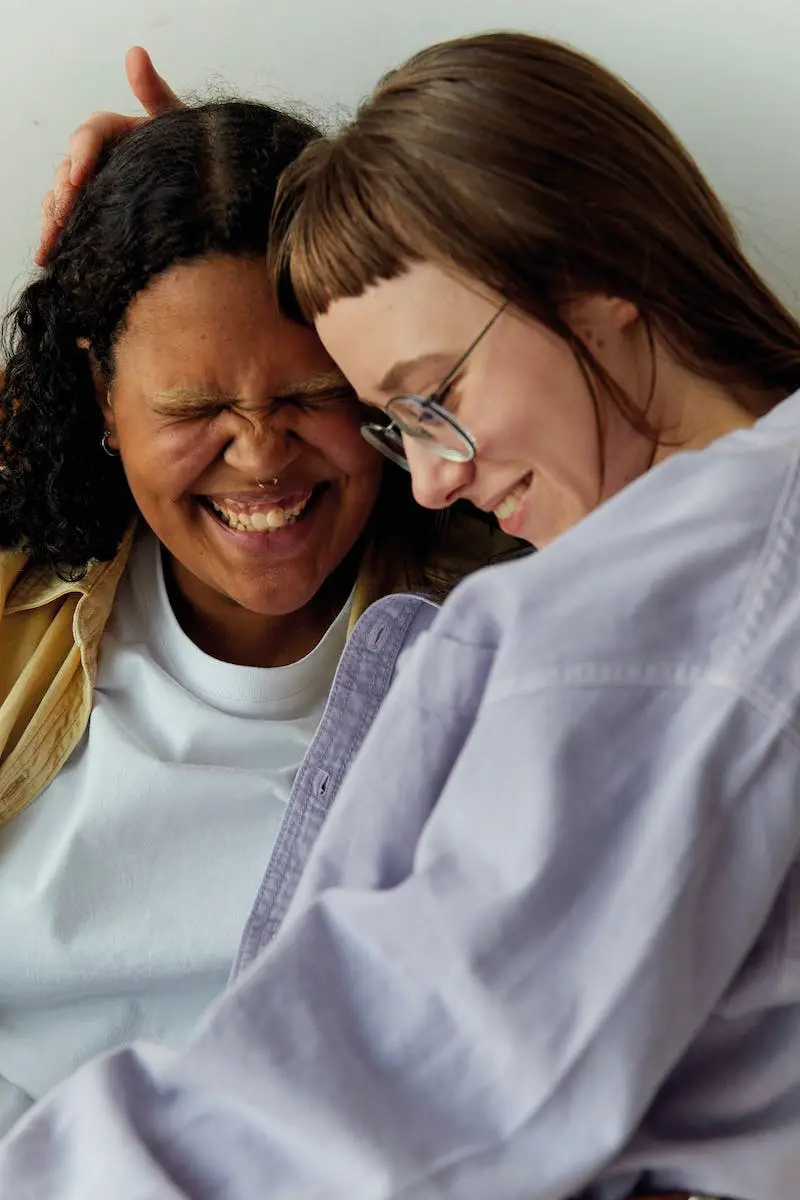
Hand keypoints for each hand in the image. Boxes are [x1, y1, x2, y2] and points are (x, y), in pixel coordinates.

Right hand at [35, 46, 180, 264]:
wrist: (216, 202)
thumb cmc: (197, 157)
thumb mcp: (180, 125)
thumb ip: (156, 94)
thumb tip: (134, 53)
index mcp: (119, 133)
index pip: (91, 134)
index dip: (82, 152)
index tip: (80, 175)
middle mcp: (102, 160)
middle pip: (69, 169)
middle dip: (64, 191)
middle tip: (65, 212)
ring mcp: (97, 190)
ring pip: (62, 198)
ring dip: (54, 217)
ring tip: (52, 241)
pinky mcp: (96, 217)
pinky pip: (68, 223)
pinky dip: (56, 238)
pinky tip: (49, 257)